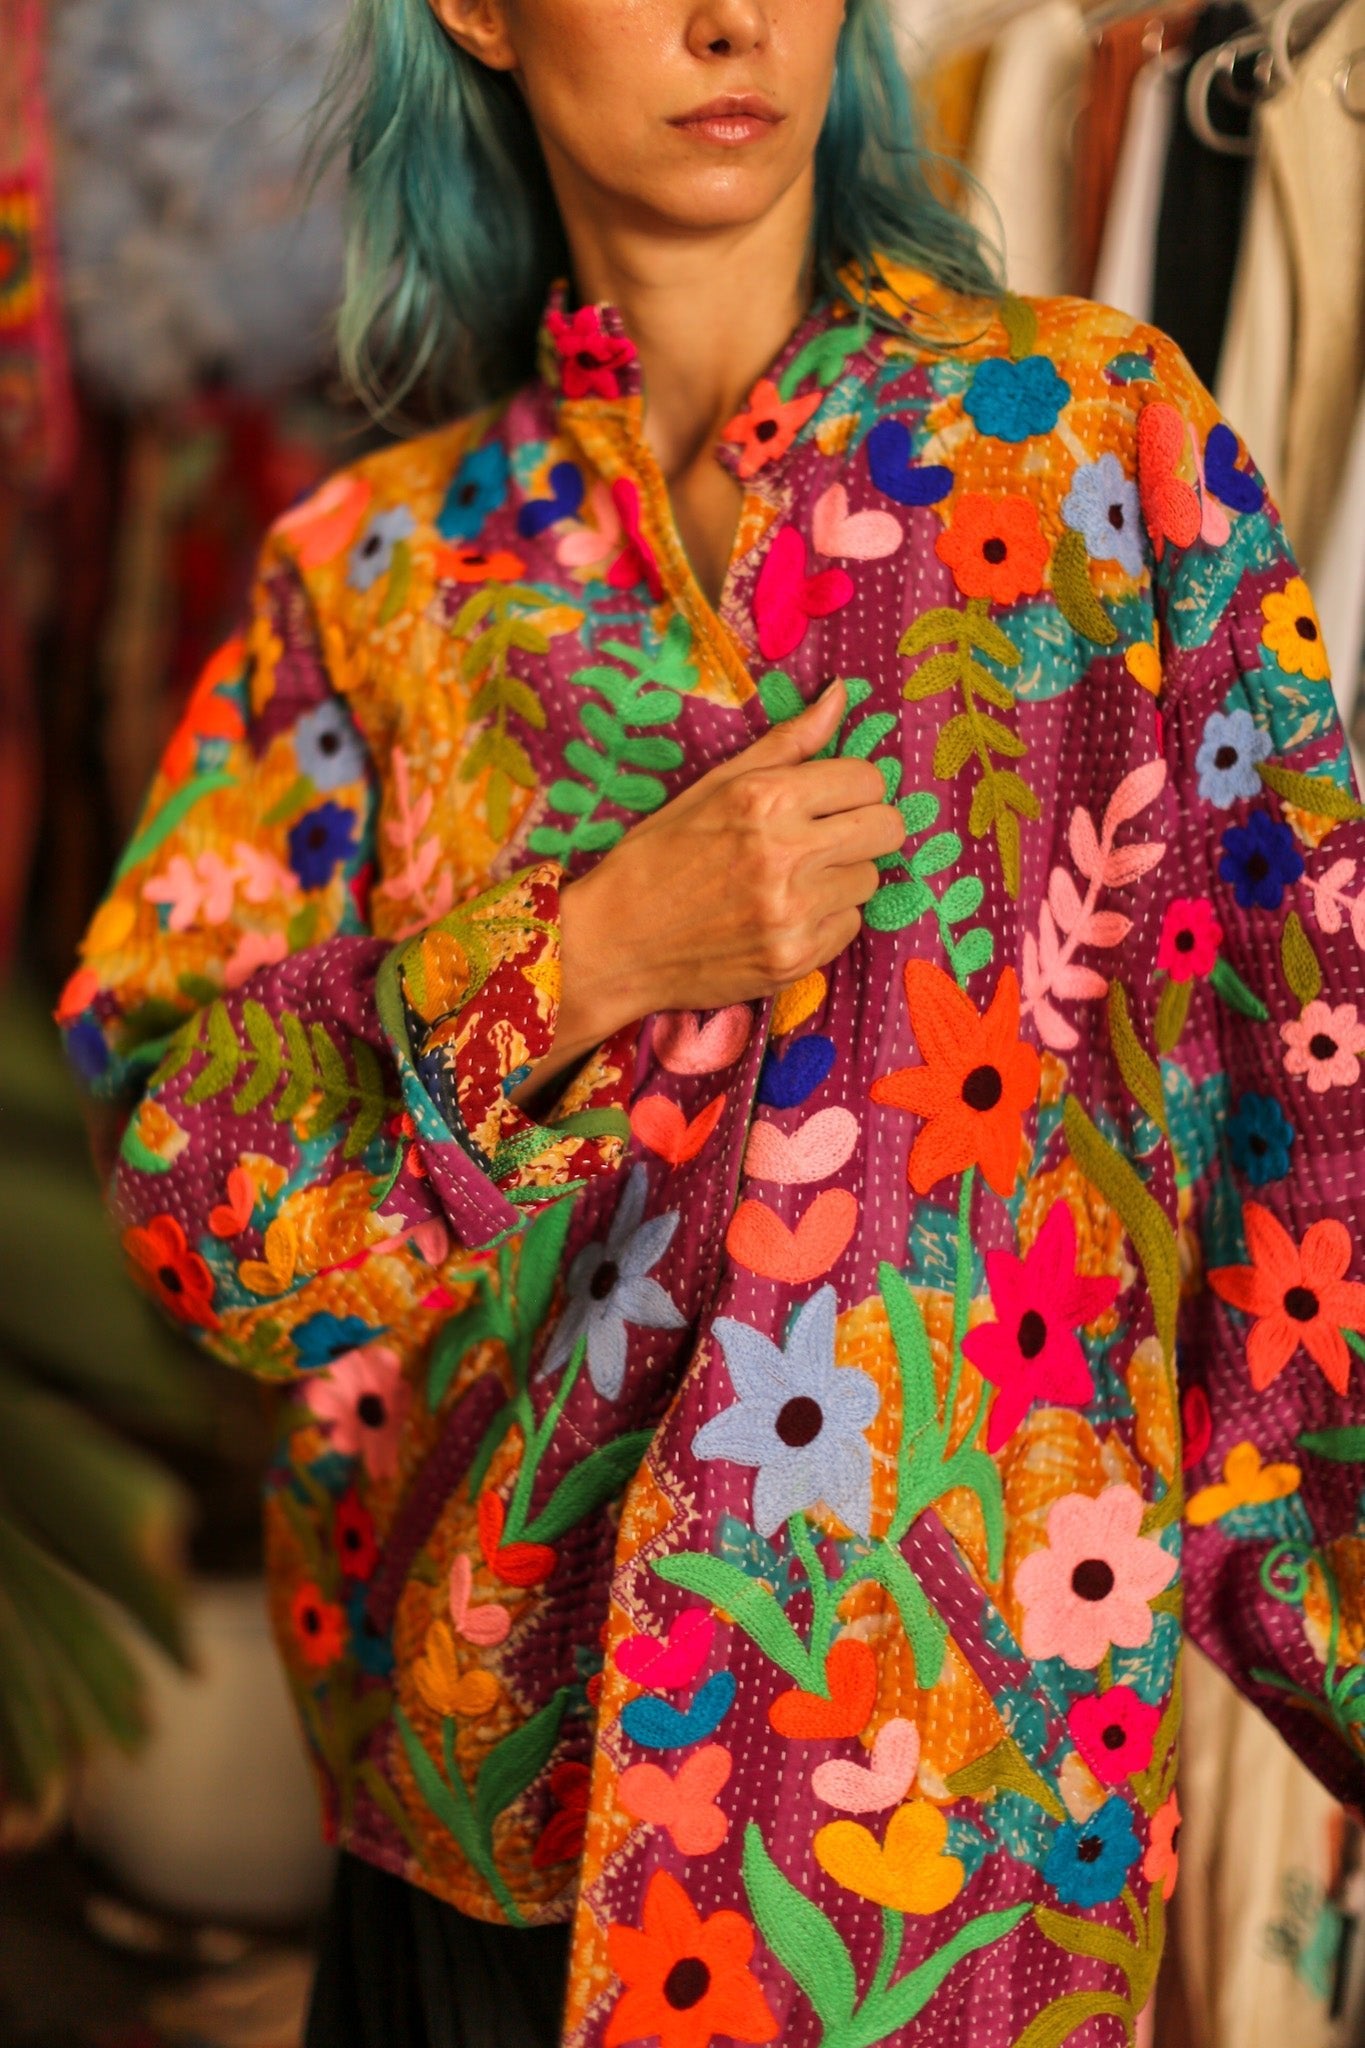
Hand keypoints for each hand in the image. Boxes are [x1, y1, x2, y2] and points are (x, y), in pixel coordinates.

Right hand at [509, 680, 903, 1107]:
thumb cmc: (657, 857)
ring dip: (840, 877)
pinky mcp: (795, 959)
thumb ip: (786, 743)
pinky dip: (825, 921)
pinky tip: (783, 916)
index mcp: (764, 799)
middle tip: (826, 837)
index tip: (828, 799)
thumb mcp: (714, 786)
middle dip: (863, 827)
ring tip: (791, 881)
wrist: (613, 943)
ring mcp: (793, 912)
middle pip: (886, 829)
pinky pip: (849, 927)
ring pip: (869, 880)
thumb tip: (841, 694)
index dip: (851, 786)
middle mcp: (785, 854)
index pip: (867, 779)